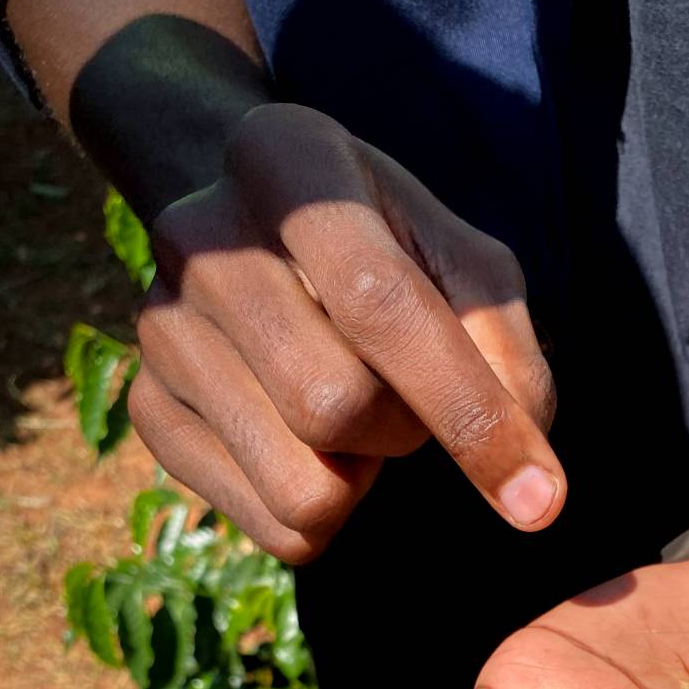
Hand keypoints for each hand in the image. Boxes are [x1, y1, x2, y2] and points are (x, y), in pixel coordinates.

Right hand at [129, 103, 562, 562]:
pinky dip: (323, 513)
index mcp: (288, 163)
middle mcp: (201, 238)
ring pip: (302, 487)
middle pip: (334, 407)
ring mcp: (160, 326)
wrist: (251, 223)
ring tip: (353, 415)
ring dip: (362, 479)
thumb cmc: (384, 246)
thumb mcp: (461, 263)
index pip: (384, 308)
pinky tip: (310, 444)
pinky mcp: (147, 407)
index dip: (471, 414)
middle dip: (403, 430)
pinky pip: (269, 526)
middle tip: (403, 394)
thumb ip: (508, 352)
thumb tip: (531, 482)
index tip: (541, 499)